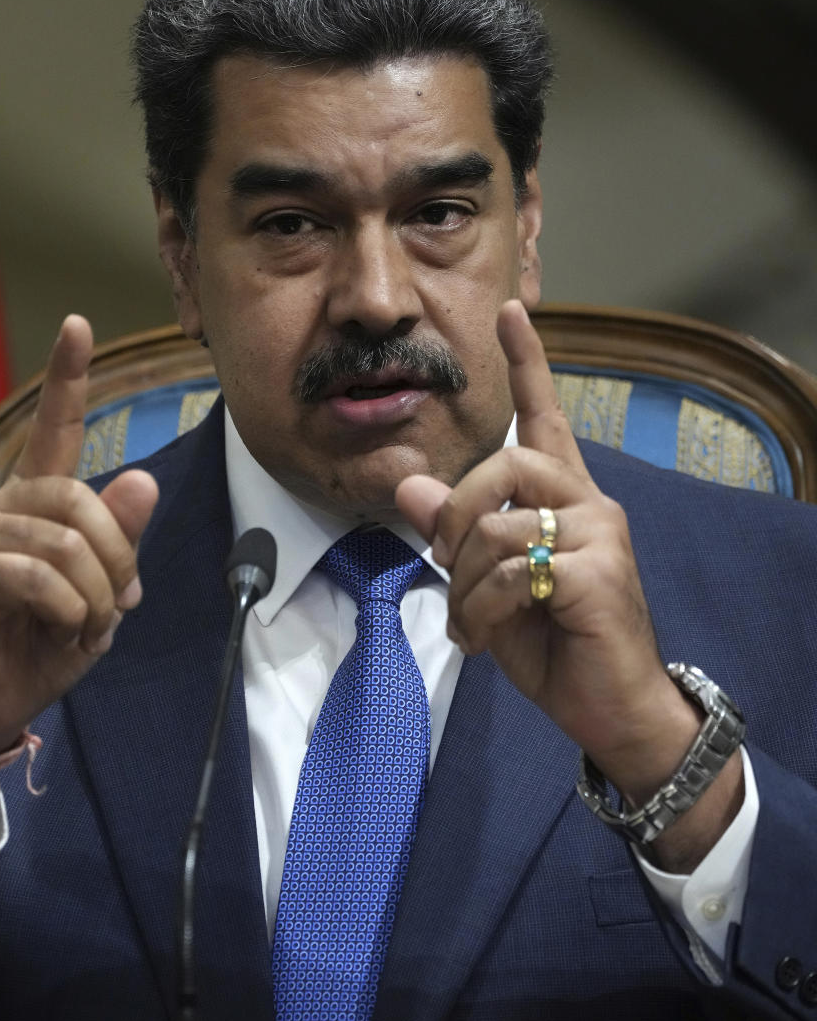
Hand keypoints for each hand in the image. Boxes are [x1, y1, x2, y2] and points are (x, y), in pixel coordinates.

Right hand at [0, 316, 158, 757]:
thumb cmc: (44, 640)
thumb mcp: (103, 591)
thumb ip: (121, 539)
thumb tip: (143, 477)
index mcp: (41, 502)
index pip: (56, 429)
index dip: (67, 377)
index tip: (77, 324)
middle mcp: (6, 503)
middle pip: (83, 498)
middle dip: (117, 556)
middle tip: (117, 603)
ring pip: (68, 542)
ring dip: (96, 593)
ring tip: (85, 623)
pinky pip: (41, 577)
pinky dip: (69, 609)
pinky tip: (60, 628)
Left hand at [396, 300, 703, 802]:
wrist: (611, 708)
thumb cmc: (555, 642)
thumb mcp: (488, 586)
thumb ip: (454, 535)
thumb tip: (409, 487)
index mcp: (565, 498)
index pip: (544, 418)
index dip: (529, 365)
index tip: (511, 312)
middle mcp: (589, 503)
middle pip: (503, 463)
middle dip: (457, 517)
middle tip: (447, 567)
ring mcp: (600, 534)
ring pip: (498, 522)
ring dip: (464, 581)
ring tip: (472, 620)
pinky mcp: (599, 572)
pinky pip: (511, 569)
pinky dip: (484, 609)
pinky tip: (490, 638)